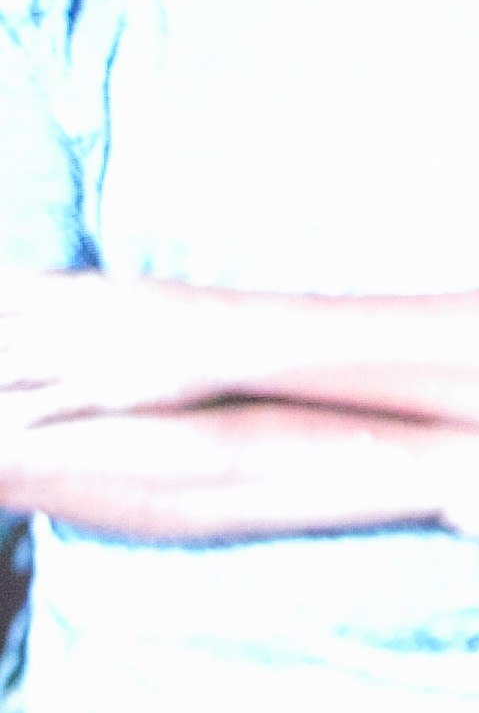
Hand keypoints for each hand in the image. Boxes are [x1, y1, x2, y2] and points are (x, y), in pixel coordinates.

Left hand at [0, 269, 219, 417]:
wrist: (221, 334)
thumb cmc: (180, 310)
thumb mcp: (124, 286)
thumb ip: (88, 289)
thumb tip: (74, 289)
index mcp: (69, 294)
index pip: (6, 291)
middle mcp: (62, 324)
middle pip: (1, 333)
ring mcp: (76, 360)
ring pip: (10, 371)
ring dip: (0, 379)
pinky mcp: (97, 392)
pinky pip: (45, 407)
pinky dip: (23, 417)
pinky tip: (12, 427)